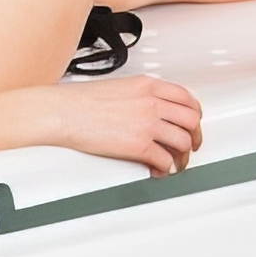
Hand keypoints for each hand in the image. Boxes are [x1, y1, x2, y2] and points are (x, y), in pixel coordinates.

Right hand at [33, 76, 202, 175]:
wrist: (61, 112)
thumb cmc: (78, 101)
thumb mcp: (117, 87)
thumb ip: (140, 96)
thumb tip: (150, 110)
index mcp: (147, 86)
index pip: (187, 98)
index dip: (194, 114)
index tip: (191, 123)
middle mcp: (152, 103)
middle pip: (191, 120)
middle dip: (194, 136)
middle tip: (189, 146)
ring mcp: (147, 124)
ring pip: (183, 142)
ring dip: (182, 157)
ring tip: (174, 163)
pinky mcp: (139, 145)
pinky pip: (165, 160)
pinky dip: (166, 169)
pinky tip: (158, 170)